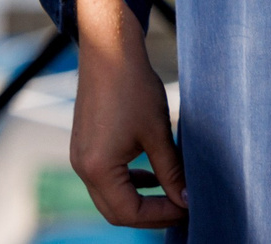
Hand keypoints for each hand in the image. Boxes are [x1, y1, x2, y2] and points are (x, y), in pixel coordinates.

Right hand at [69, 0, 186, 227]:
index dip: (160, 215)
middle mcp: (83, 168)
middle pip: (116, 210)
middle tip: (184, 207)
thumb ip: (171, 170)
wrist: (109, 54)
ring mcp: (81, 158)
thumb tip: (186, 199)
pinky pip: (107, 177)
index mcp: (97, 169)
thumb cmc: (134, 89)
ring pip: (111, 195)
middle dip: (151, 213)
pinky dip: (131, 182)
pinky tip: (155, 174)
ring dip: (141, 199)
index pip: (127, 213)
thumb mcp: (159, 133)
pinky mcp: (86, 146)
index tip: (189, 208)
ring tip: (174, 194)